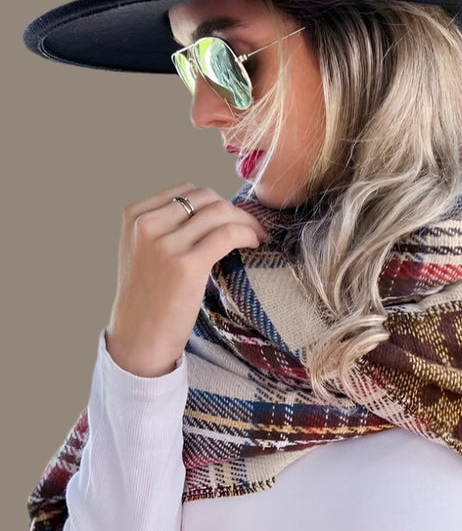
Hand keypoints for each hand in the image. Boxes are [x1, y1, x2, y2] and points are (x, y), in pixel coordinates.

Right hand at [106, 184, 267, 376]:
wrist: (139, 339)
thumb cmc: (148, 299)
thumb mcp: (144, 252)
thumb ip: (166, 227)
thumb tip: (213, 211)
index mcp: (134, 216)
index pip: (185, 191)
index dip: (215, 202)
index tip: (231, 217)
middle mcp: (146, 224)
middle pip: (205, 197)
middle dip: (233, 209)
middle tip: (251, 227)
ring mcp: (165, 243)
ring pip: (219, 212)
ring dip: (245, 221)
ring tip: (256, 236)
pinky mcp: (186, 264)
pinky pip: (228, 234)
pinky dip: (247, 233)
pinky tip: (255, 243)